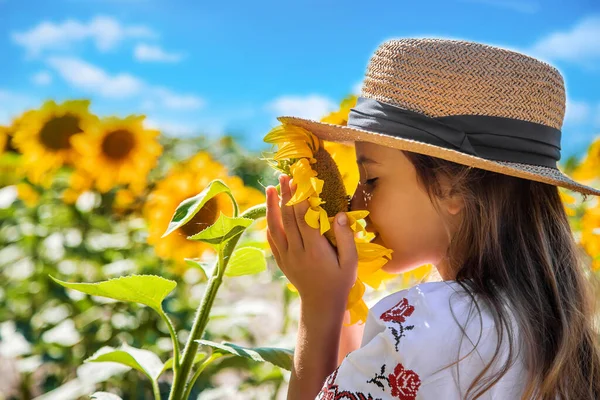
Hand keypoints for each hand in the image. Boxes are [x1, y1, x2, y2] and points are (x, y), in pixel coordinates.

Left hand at [265, 174, 357, 309]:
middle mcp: (297, 252)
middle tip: (284, 176)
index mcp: (315, 250)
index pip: (304, 219)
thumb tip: (338, 214)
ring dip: (271, 207)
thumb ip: (345, 238)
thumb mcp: (350, 263)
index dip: (300, 199)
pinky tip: (270, 213)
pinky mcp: (282, 261)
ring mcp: (287, 257)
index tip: (299, 181)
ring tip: (269, 189)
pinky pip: (272, 240)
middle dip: (285, 196)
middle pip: (288, 219)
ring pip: (275, 228)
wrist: (321, 305)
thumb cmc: (340, 282)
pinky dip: (270, 225)